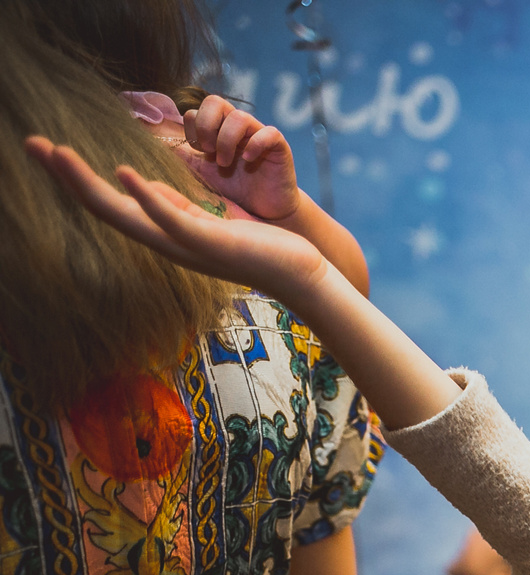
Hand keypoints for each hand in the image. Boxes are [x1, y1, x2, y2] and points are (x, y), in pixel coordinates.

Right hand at [24, 137, 328, 302]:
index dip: (74, 178)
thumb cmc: (254, 247)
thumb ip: (172, 207)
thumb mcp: (203, 222)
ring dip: (89, 184)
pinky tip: (124, 172)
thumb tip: (140, 187)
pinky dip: (146, 197)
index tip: (45, 150)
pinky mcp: (211, 243)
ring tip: (59, 154)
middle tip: (31, 145)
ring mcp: (185, 245)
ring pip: (126, 214)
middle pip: (103, 208)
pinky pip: (171, 219)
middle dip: (65, 177)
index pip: (107, 202)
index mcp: (163, 232)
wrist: (298, 274)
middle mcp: (166, 241)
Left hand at [180, 95, 300, 220]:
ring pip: (239, 117)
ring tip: (225, 163)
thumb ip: (183, 155)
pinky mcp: (279, 146)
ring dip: (226, 140)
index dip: (193, 127)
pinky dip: (255, 145)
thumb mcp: (202, 171)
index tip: (199, 151)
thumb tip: (155, 143)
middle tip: (208, 151)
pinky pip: (268, 133)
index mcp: (217, 128)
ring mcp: (258, 134)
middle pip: (215, 102)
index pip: (197, 109)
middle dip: (206, 126)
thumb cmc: (234, 189)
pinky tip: (247, 161)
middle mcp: (236, 126)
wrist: (263, 211)